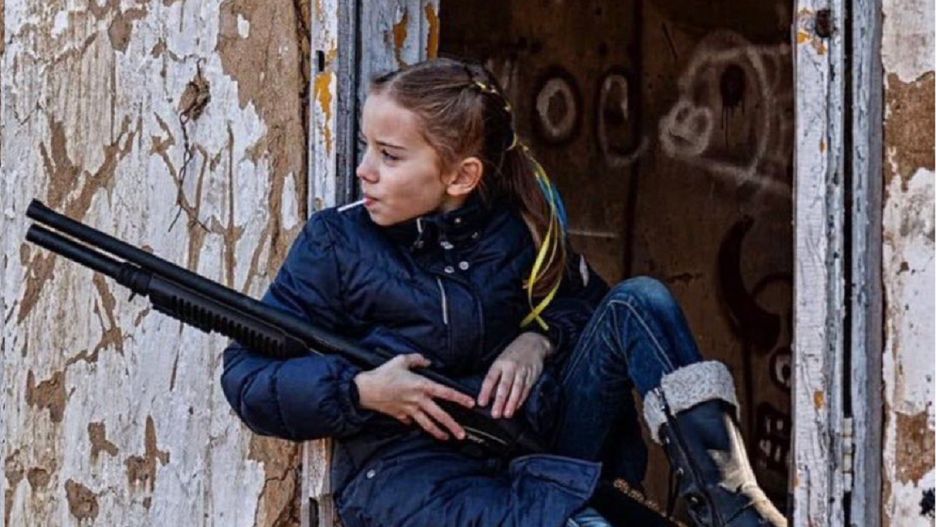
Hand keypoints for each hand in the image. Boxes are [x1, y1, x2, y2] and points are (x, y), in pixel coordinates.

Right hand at [354, 353, 474, 440]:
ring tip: (447, 438)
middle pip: (439, 415)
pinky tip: (419, 427)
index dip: (459, 398)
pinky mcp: (400, 415)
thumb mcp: (401, 360)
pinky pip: (410, 422)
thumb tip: (426, 360)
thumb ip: (417, 359)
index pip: (445, 392)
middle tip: (462, 434)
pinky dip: (415, 424)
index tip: (471, 404)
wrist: (364, 389)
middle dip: (452, 425)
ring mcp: (409, 410)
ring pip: (427, 424)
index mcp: (421, 385)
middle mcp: (418, 400)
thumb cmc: (383, 374)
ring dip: (438, 432)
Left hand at [477, 332, 552, 418]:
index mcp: (499, 363)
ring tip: (506, 414)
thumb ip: (495, 377)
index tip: (481, 402)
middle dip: (499, 401)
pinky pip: (526, 389)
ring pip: (516, 389)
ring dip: (511, 403)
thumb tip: (488, 395)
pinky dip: (521, 399)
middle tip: (495, 414)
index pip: (490, 378)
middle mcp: (510, 367)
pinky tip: (516, 407)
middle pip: (504, 386)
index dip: (485, 391)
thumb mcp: (501, 360)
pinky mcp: (532, 375)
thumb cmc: (513, 354)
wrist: (533, 342)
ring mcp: (522, 371)